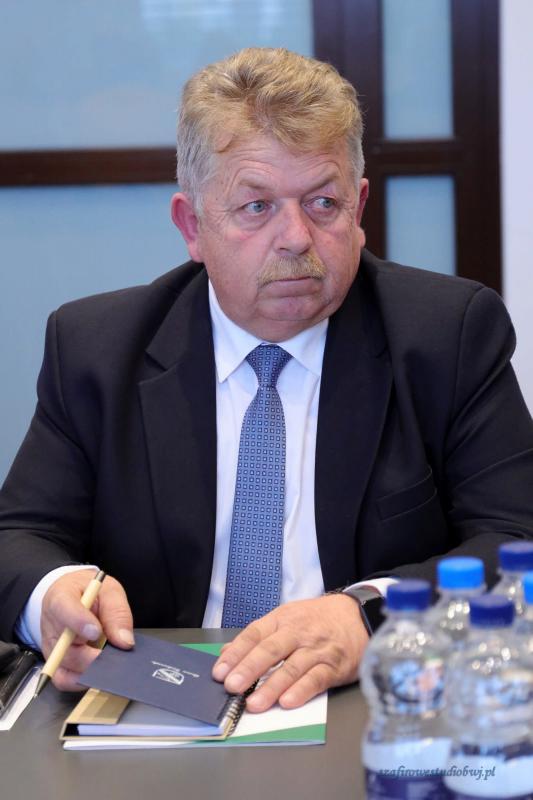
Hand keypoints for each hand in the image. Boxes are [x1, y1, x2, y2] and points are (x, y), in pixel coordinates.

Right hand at [41, 568, 133, 691]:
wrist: (76, 596)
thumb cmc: (91, 592)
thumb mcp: (109, 591)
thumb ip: (117, 612)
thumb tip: (125, 641)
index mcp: (61, 597)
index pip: (64, 611)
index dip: (79, 623)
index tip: (96, 632)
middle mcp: (51, 625)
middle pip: (66, 648)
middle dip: (93, 656)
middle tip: (115, 657)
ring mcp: (51, 647)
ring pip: (67, 669)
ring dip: (91, 669)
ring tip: (110, 663)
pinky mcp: (56, 664)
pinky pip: (65, 680)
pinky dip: (83, 680)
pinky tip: (100, 670)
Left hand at [212, 594, 368, 711]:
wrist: (358, 615)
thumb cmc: (318, 619)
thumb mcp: (287, 618)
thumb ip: (258, 636)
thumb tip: (227, 653)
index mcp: (283, 619)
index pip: (254, 634)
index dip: (236, 653)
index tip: (219, 671)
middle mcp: (298, 632)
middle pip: (270, 650)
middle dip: (249, 669)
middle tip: (232, 686)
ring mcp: (317, 649)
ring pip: (292, 667)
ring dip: (272, 686)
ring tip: (254, 703)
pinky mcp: (334, 666)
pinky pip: (316, 678)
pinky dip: (301, 690)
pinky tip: (288, 702)